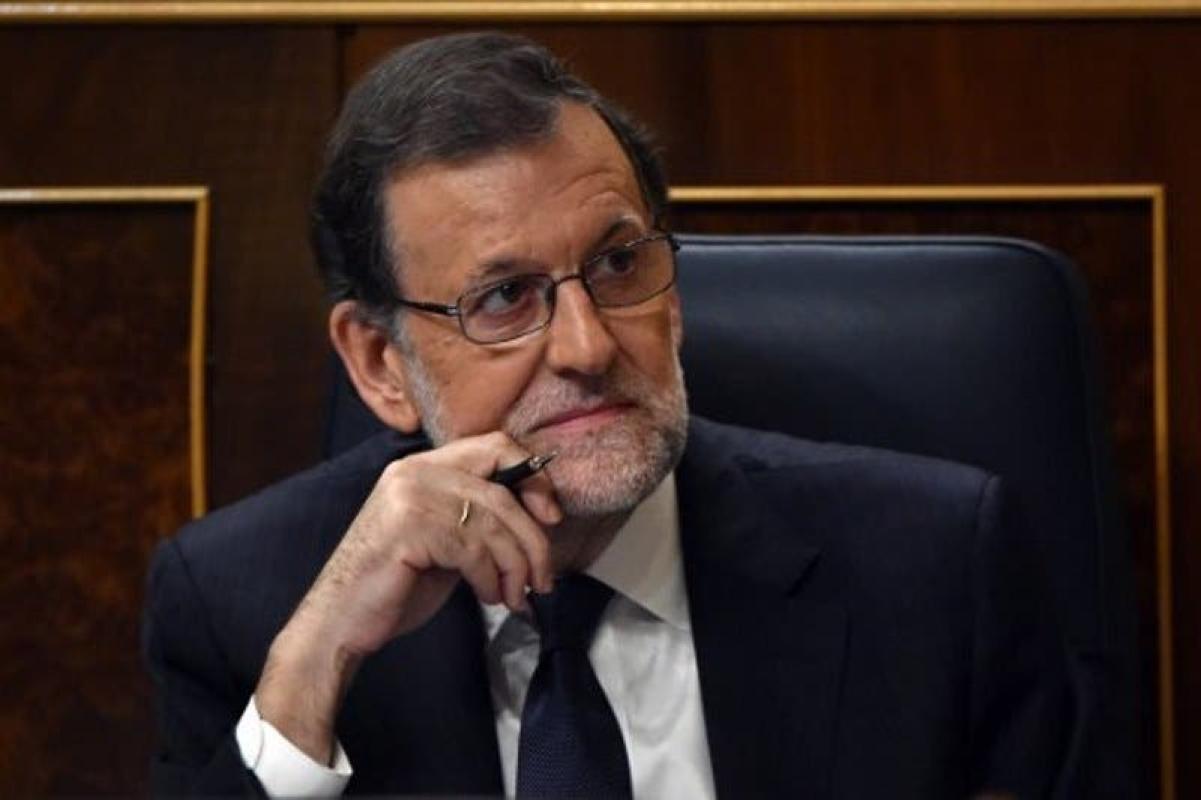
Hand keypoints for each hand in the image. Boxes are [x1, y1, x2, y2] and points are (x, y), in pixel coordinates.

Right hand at [255, 431, 560, 762]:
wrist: (340, 623)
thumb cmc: (396, 586)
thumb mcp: (447, 540)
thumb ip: (479, 518)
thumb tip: (539, 514)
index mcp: (423, 466)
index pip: (494, 445)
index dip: (532, 476)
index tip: (551, 516)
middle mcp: (414, 472)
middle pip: (501, 488)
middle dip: (532, 537)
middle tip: (544, 577)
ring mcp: (408, 496)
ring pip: (492, 524)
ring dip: (515, 567)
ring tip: (514, 596)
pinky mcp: (408, 528)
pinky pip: (473, 550)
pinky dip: (491, 578)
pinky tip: (488, 596)